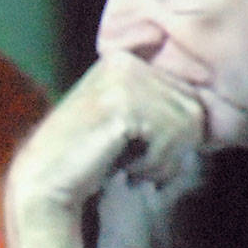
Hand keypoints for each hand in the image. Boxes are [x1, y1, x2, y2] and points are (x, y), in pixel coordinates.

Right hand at [4, 52, 202, 247]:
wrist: (45, 190)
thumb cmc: (87, 166)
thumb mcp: (129, 128)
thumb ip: (158, 105)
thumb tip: (202, 106)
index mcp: (124, 57)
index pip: (188, 92)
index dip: (174, 131)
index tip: (135, 148)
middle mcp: (123, 58)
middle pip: (192, 103)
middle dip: (171, 143)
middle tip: (129, 159)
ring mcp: (121, 76)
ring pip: (187, 118)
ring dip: (162, 155)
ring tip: (124, 163)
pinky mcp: (122, 102)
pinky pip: (173, 133)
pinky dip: (156, 161)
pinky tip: (123, 167)